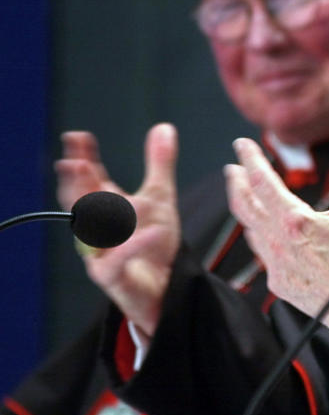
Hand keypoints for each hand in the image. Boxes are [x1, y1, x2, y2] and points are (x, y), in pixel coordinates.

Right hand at [54, 123, 180, 336]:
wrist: (167, 287)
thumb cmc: (155, 243)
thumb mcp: (161, 198)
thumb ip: (159, 164)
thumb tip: (163, 127)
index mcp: (106, 207)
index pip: (89, 180)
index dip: (83, 159)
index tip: (78, 138)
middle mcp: (97, 229)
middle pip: (82, 204)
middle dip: (77, 185)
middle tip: (74, 163)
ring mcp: (101, 253)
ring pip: (96, 232)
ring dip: (101, 213)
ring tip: (109, 194)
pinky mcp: (112, 276)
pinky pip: (119, 260)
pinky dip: (136, 244)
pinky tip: (156, 230)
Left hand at [225, 133, 328, 348]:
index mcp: (295, 221)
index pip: (263, 181)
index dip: (250, 160)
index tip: (242, 145)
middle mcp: (278, 242)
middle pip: (245, 205)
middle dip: (237, 183)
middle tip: (232, 167)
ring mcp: (276, 265)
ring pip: (250, 230)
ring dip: (245, 209)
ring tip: (245, 196)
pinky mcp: (279, 283)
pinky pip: (261, 253)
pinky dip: (257, 235)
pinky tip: (262, 233)